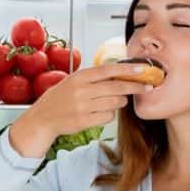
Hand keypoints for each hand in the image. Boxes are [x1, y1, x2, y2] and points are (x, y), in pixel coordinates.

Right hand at [9, 62, 150, 157]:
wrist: (43, 118)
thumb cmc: (61, 98)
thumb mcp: (73, 81)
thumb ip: (94, 78)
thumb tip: (121, 73)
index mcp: (80, 76)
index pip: (109, 70)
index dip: (128, 70)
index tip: (143, 69)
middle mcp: (82, 90)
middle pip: (117, 87)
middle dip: (135, 87)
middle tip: (146, 87)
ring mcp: (83, 106)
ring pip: (115, 103)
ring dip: (119, 103)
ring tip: (113, 101)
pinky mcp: (85, 121)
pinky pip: (108, 116)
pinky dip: (109, 115)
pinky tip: (101, 113)